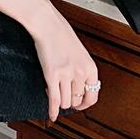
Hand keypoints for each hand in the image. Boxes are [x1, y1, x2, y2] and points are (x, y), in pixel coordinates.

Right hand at [27, 0, 99, 121]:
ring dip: (59, 103)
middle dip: (69, 101)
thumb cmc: (60, 33)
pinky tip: (51, 115)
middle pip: (76, 100)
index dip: (84, 104)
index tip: (79, 105)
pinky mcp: (52, 74)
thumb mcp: (78, 52)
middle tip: (62, 96)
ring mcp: (66, 74)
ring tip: (53, 93)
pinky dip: (52, 111)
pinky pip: (54, 99)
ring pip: (65, 102)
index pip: (92, 96)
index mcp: (90, 67)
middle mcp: (80, 73)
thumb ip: (80, 69)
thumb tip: (77, 86)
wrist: (46, 23)